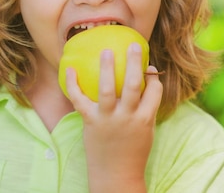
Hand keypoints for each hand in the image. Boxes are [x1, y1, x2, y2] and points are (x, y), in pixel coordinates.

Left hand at [65, 42, 162, 192]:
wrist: (115, 176)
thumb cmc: (133, 151)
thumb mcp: (146, 130)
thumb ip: (147, 107)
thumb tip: (146, 80)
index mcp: (145, 119)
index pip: (154, 91)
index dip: (153, 77)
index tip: (150, 67)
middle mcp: (127, 117)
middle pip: (132, 85)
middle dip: (134, 63)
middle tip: (132, 46)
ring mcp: (108, 119)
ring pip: (107, 89)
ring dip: (106, 68)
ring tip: (106, 51)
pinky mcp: (90, 122)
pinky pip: (80, 100)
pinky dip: (73, 84)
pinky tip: (70, 69)